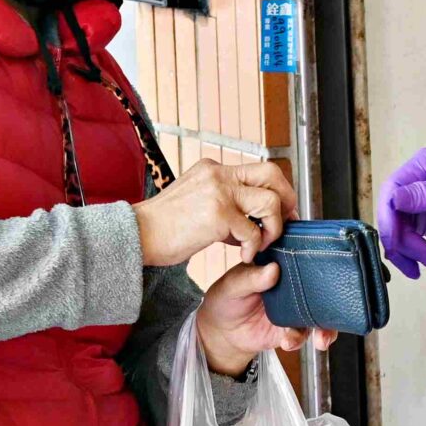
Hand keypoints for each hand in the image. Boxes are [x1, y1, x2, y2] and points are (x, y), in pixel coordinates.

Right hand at [136, 159, 299, 267]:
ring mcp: (219, 192)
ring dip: (273, 227)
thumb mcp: (196, 203)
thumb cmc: (163, 227)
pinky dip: (254, 247)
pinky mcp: (218, 214)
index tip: (283, 212)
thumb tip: (252, 222)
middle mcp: (218, 173)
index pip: (258, 170)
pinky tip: (243, 256)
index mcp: (213, 169)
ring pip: (270, 201)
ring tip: (259, 245)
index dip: (277, 191)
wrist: (137, 234)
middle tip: (288, 223)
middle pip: (272, 173)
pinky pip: (254, 231)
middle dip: (287, 200)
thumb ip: (224, 205)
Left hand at [197, 261, 337, 377]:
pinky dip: (301, 339)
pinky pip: (305, 334)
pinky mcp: (292, 328)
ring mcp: (295, 307)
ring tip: (319, 338)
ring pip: (320, 314)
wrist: (221, 332)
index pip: (304, 256)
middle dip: (331, 299)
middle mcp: (293, 285)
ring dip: (324, 327)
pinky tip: (288, 342)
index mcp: (279, 264)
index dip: (319, 259)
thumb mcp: (232, 285)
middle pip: (321, 287)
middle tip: (329, 309)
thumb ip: (251, 278)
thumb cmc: (225, 299)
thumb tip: (272, 269)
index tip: (328, 265)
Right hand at [375, 147, 425, 278]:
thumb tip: (392, 199)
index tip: (395, 242)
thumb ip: (423, 195)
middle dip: (406, 243)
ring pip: (399, 234)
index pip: (391, 191)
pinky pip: (410, 243)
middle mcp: (412, 184)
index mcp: (420, 167)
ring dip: (415, 254)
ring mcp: (416, 205)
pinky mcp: (422, 223)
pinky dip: (421, 256)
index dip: (388, 219)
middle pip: (392, 217)